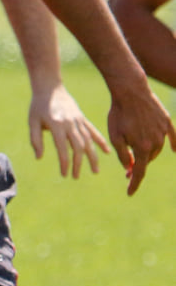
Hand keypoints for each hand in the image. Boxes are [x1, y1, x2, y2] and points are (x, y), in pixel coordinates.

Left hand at [27, 82, 105, 177]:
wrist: (50, 88)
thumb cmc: (38, 106)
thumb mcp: (32, 122)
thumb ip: (35, 140)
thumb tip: (39, 158)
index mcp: (57, 125)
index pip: (62, 148)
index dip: (64, 163)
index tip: (64, 174)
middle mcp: (70, 123)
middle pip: (78, 147)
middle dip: (78, 163)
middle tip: (75, 177)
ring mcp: (78, 120)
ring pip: (88, 141)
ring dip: (92, 157)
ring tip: (94, 171)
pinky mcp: (82, 118)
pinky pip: (93, 131)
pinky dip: (101, 142)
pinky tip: (107, 152)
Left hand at [105, 80, 175, 194]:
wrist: (130, 92)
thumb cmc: (118, 114)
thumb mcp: (115, 137)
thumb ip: (123, 155)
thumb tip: (130, 168)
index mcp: (142, 148)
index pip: (139, 172)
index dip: (134, 184)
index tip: (129, 193)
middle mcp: (156, 142)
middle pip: (147, 160)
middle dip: (138, 165)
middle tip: (127, 169)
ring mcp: (164, 131)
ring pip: (157, 149)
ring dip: (147, 152)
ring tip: (135, 149)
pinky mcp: (167, 122)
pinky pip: (172, 136)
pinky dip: (173, 144)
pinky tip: (175, 150)